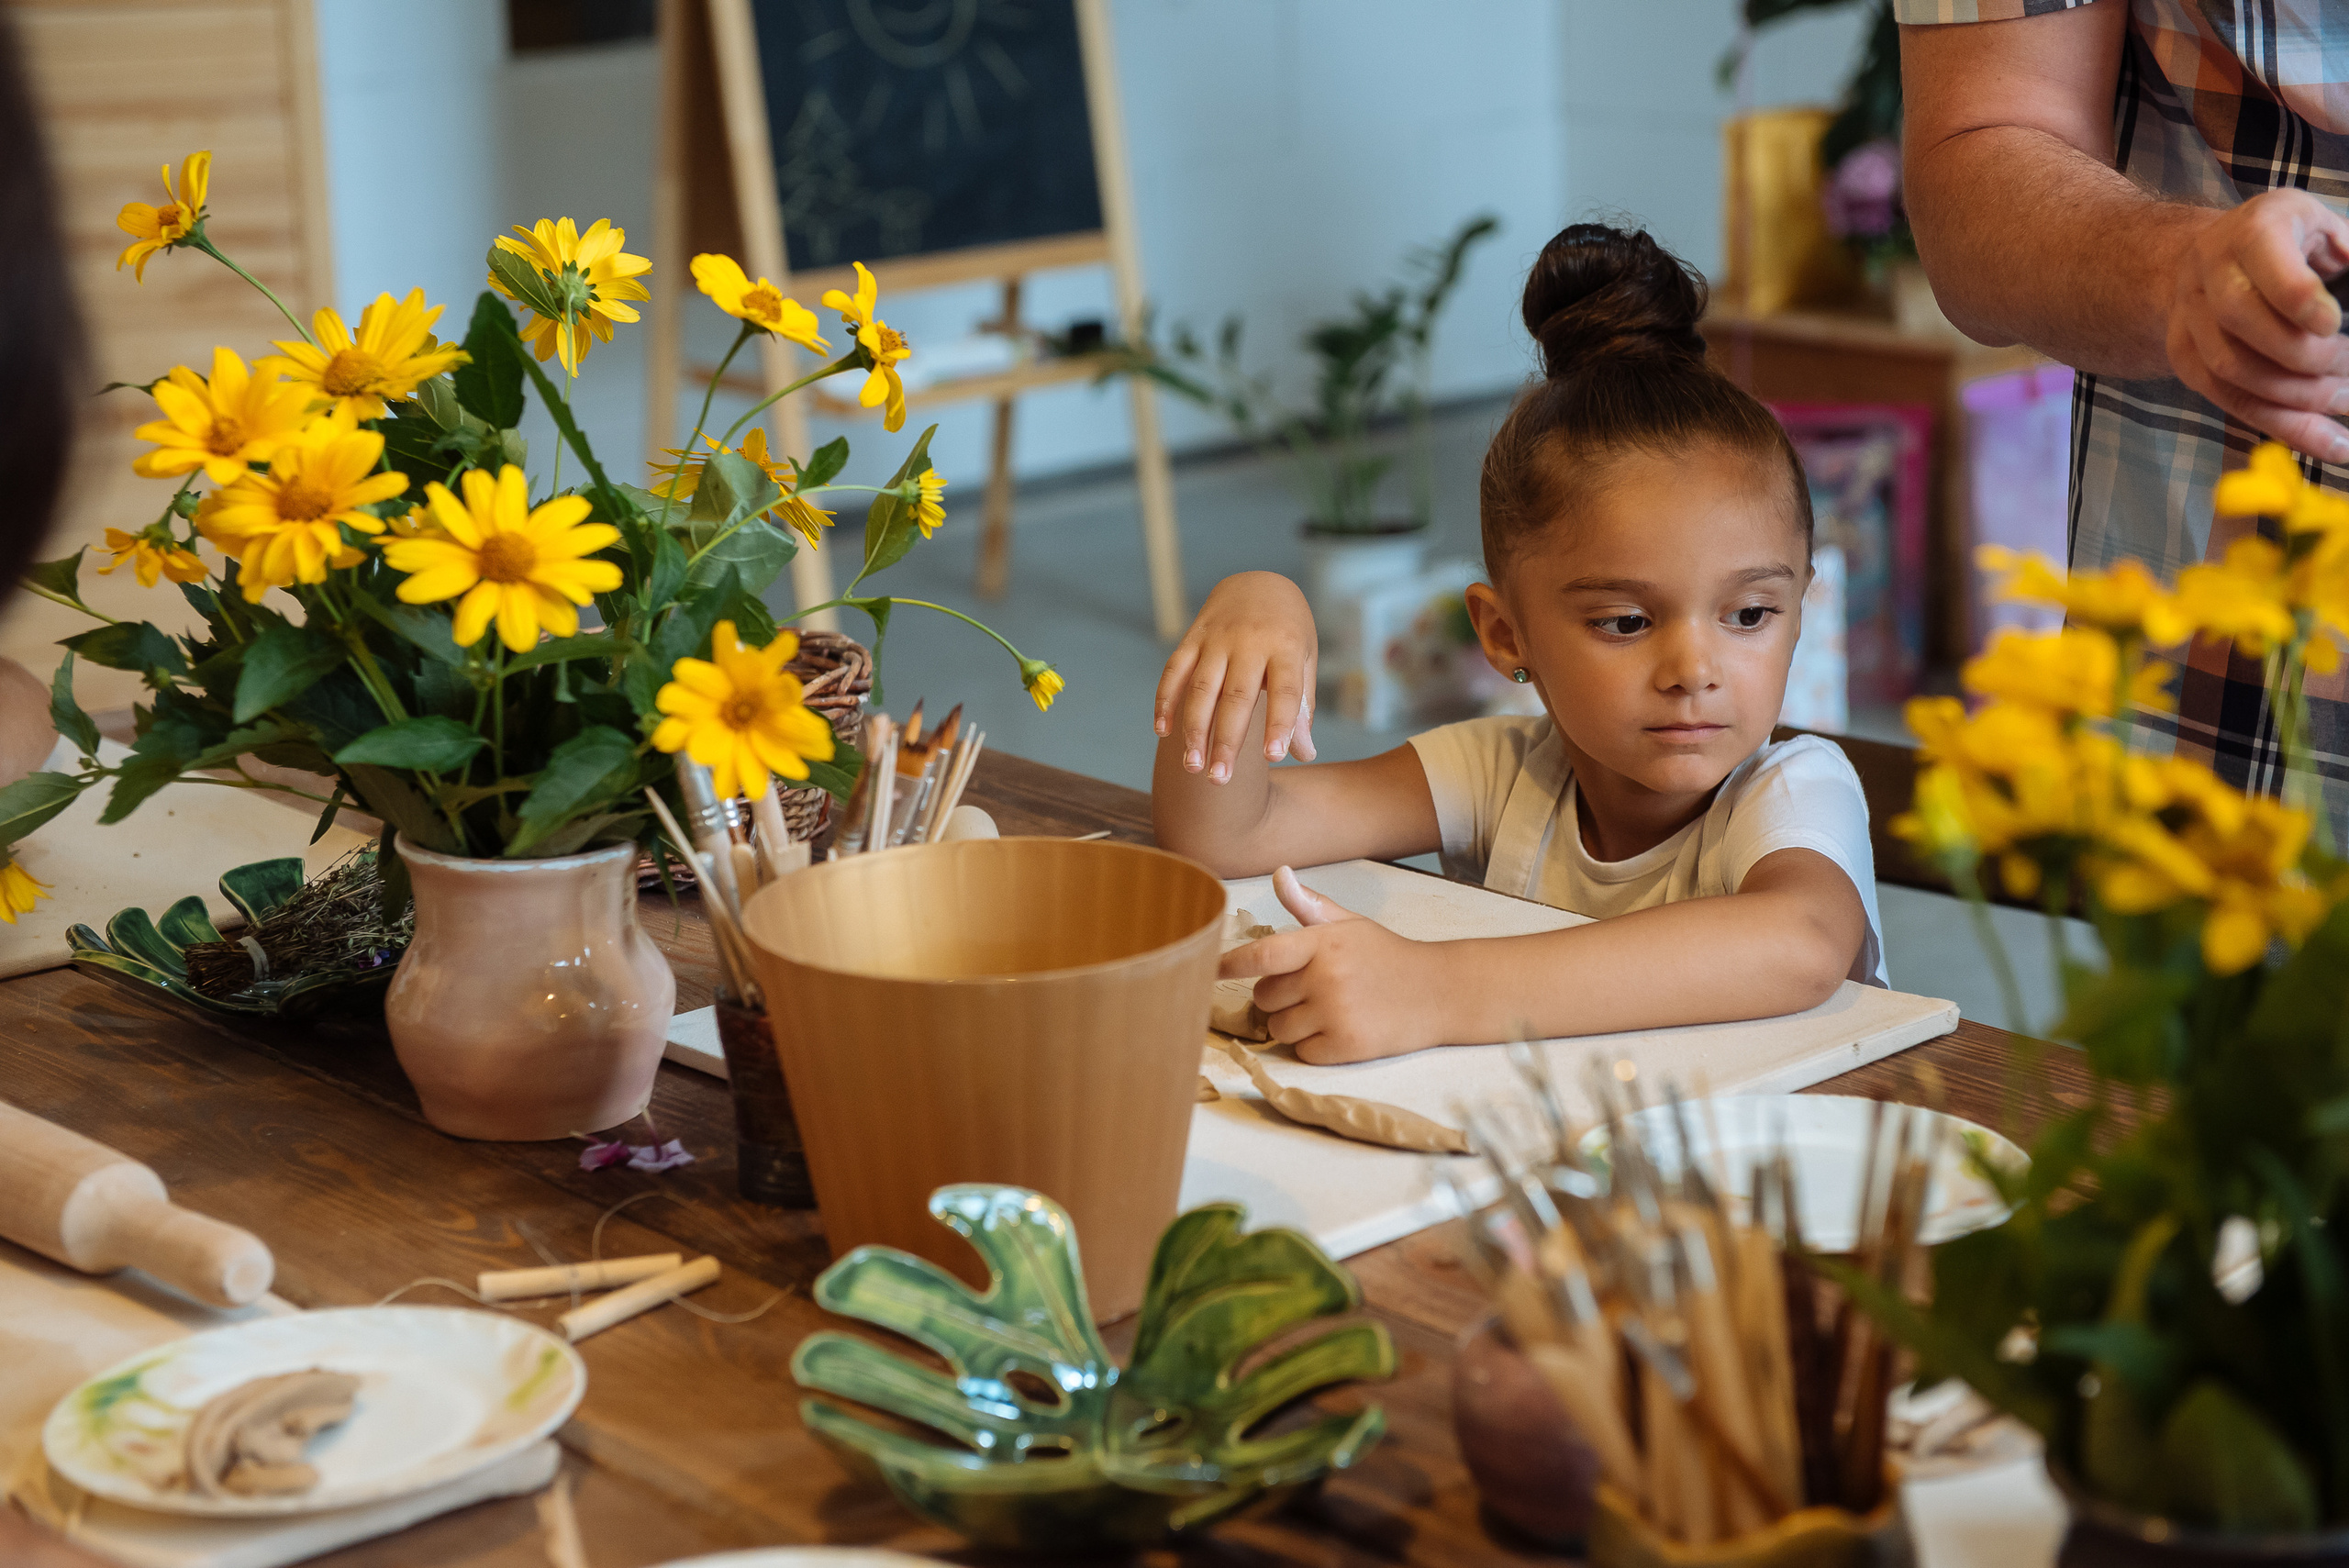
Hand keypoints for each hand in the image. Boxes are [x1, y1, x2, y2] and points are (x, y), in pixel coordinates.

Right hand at [1154, 572, 1315, 783]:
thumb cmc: (1289, 633)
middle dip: (1226, 741)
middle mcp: (1250, 641)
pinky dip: (1165, 700)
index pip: (1285, 691)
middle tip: (1219, 780)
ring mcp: (1217, 638)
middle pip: (1236, 697)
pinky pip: (1174, 671)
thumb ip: (1302, 707)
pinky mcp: (1193, 637)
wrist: (1259, 583)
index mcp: (1286, 647)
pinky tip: (1162, 731)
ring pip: (1202, 688)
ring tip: (1192, 766)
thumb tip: (1304, 755)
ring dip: (1193, 729)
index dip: (1279, 724)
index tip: (1274, 758)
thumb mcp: (1305, 661)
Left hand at [1219, 867, 1437, 1062]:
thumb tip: (1278, 874)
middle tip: (1307, 991)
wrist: (1438, 992)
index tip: (1208, 970)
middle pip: (1264, 998)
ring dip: (1292, 1025)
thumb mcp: (1350, 925)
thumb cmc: (1388, 956)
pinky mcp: (1346, 1046)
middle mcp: (1326, 977)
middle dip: (1276, 998)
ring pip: (1278, 1029)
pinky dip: (1312, 1046)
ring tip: (1325, 1010)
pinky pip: (1302, 1052)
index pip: (1262, 956)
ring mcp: (1336, 1013)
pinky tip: (1338, 1029)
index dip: (1230, 965)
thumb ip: (1309, 905)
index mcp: (1323, 943)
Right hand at [2166, 189, 2348, 461]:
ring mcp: (2188, 317)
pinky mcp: (2184, 357)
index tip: (2332, 324)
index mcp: (2253, 229)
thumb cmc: (2292, 242)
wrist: (2212, 256)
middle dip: (2302, 356)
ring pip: (2230, 369)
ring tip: (2345, 403)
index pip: (2265, 265)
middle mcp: (2208, 270)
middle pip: (2240, 321)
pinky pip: (2227, 400)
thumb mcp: (2327, 228)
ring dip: (2295, 396)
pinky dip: (2282, 426)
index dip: (2298, 299)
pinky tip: (2329, 441)